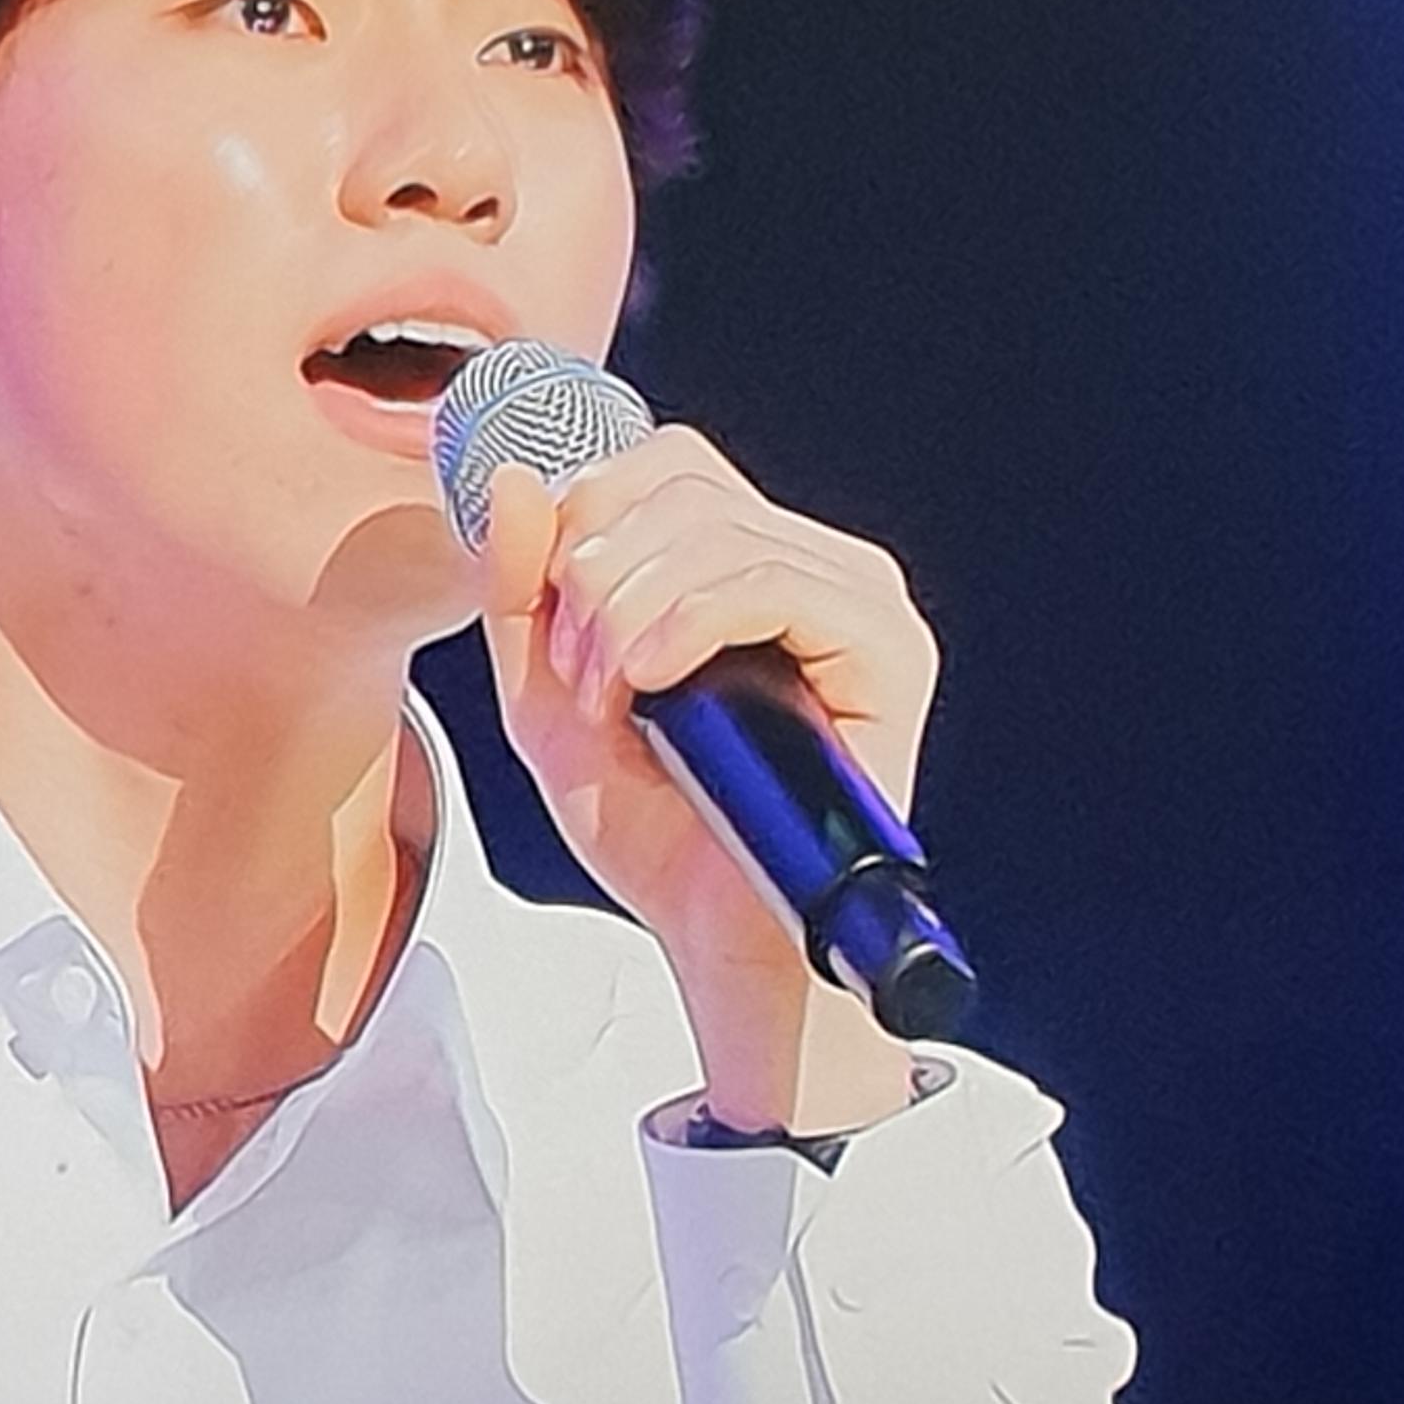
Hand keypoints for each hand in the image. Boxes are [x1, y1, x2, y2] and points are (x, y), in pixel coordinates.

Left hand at [474, 429, 937, 1134]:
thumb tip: (515, 478)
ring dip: (629, 611)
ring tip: (613, 698)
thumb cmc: (655, 833)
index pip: (667, 462)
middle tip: (580, 676)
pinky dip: (687, 623)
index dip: (587, 515)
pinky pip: (773, 580)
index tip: (555, 625)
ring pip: (717, 528)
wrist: (717, 941)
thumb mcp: (548, 699)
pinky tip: (655, 684)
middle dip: (596, 572)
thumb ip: (520, 592)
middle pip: (683, 480)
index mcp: (750, 562)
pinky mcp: (888, 651)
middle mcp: (817, 565)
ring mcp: (860, 602)